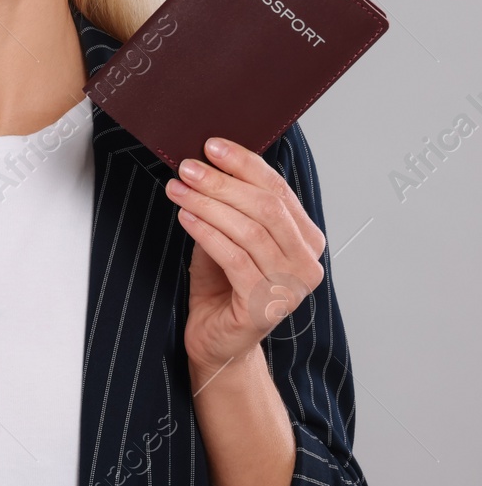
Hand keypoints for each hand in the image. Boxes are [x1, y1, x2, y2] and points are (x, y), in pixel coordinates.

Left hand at [164, 137, 325, 387]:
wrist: (218, 339)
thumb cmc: (223, 284)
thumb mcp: (230, 236)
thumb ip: (232, 204)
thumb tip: (207, 159)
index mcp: (306, 239)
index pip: (279, 191)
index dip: (245, 164)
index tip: (211, 145)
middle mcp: (307, 263)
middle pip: (266, 208)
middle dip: (222, 182)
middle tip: (188, 168)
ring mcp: (290, 288)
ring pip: (250, 231)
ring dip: (208, 204)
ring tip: (178, 189)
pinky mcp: (266, 307)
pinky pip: (235, 259)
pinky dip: (207, 233)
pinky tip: (185, 217)